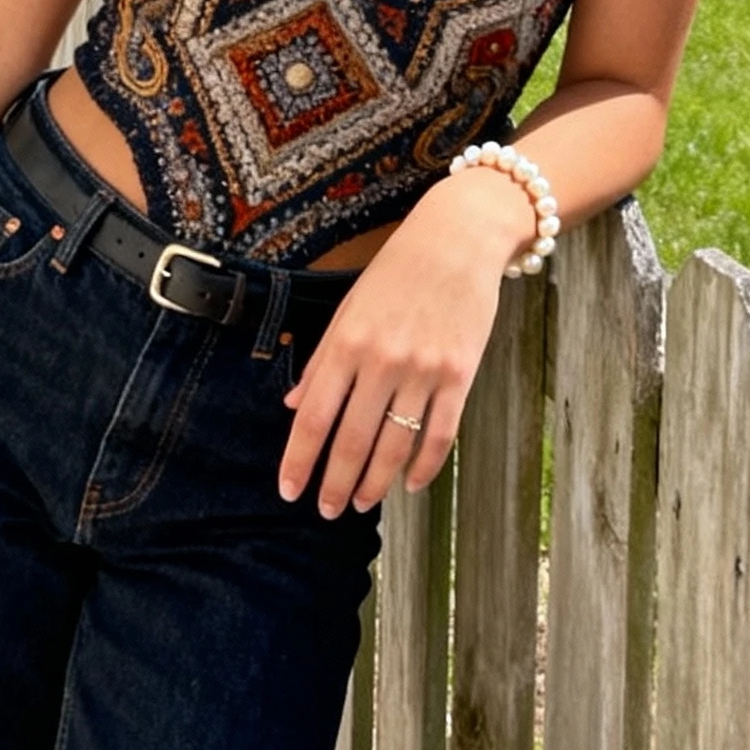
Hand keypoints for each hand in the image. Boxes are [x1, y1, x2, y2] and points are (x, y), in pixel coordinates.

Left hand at [279, 171, 530, 517]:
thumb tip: (293, 405)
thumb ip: (322, 360)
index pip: (313, 416)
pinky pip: (440, 434)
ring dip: (375, 483)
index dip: (299, 459)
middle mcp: (382, 360)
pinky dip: (425, 466)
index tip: (289, 491)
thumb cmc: (398, 270)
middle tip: (327, 510)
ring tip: (362, 502)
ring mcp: (423, 369)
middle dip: (335, 483)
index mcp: (347, 342)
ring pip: (395, 445)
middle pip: (352, 439)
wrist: (459, 239)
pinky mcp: (460, 374)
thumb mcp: (349, 307)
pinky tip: (411, 483)